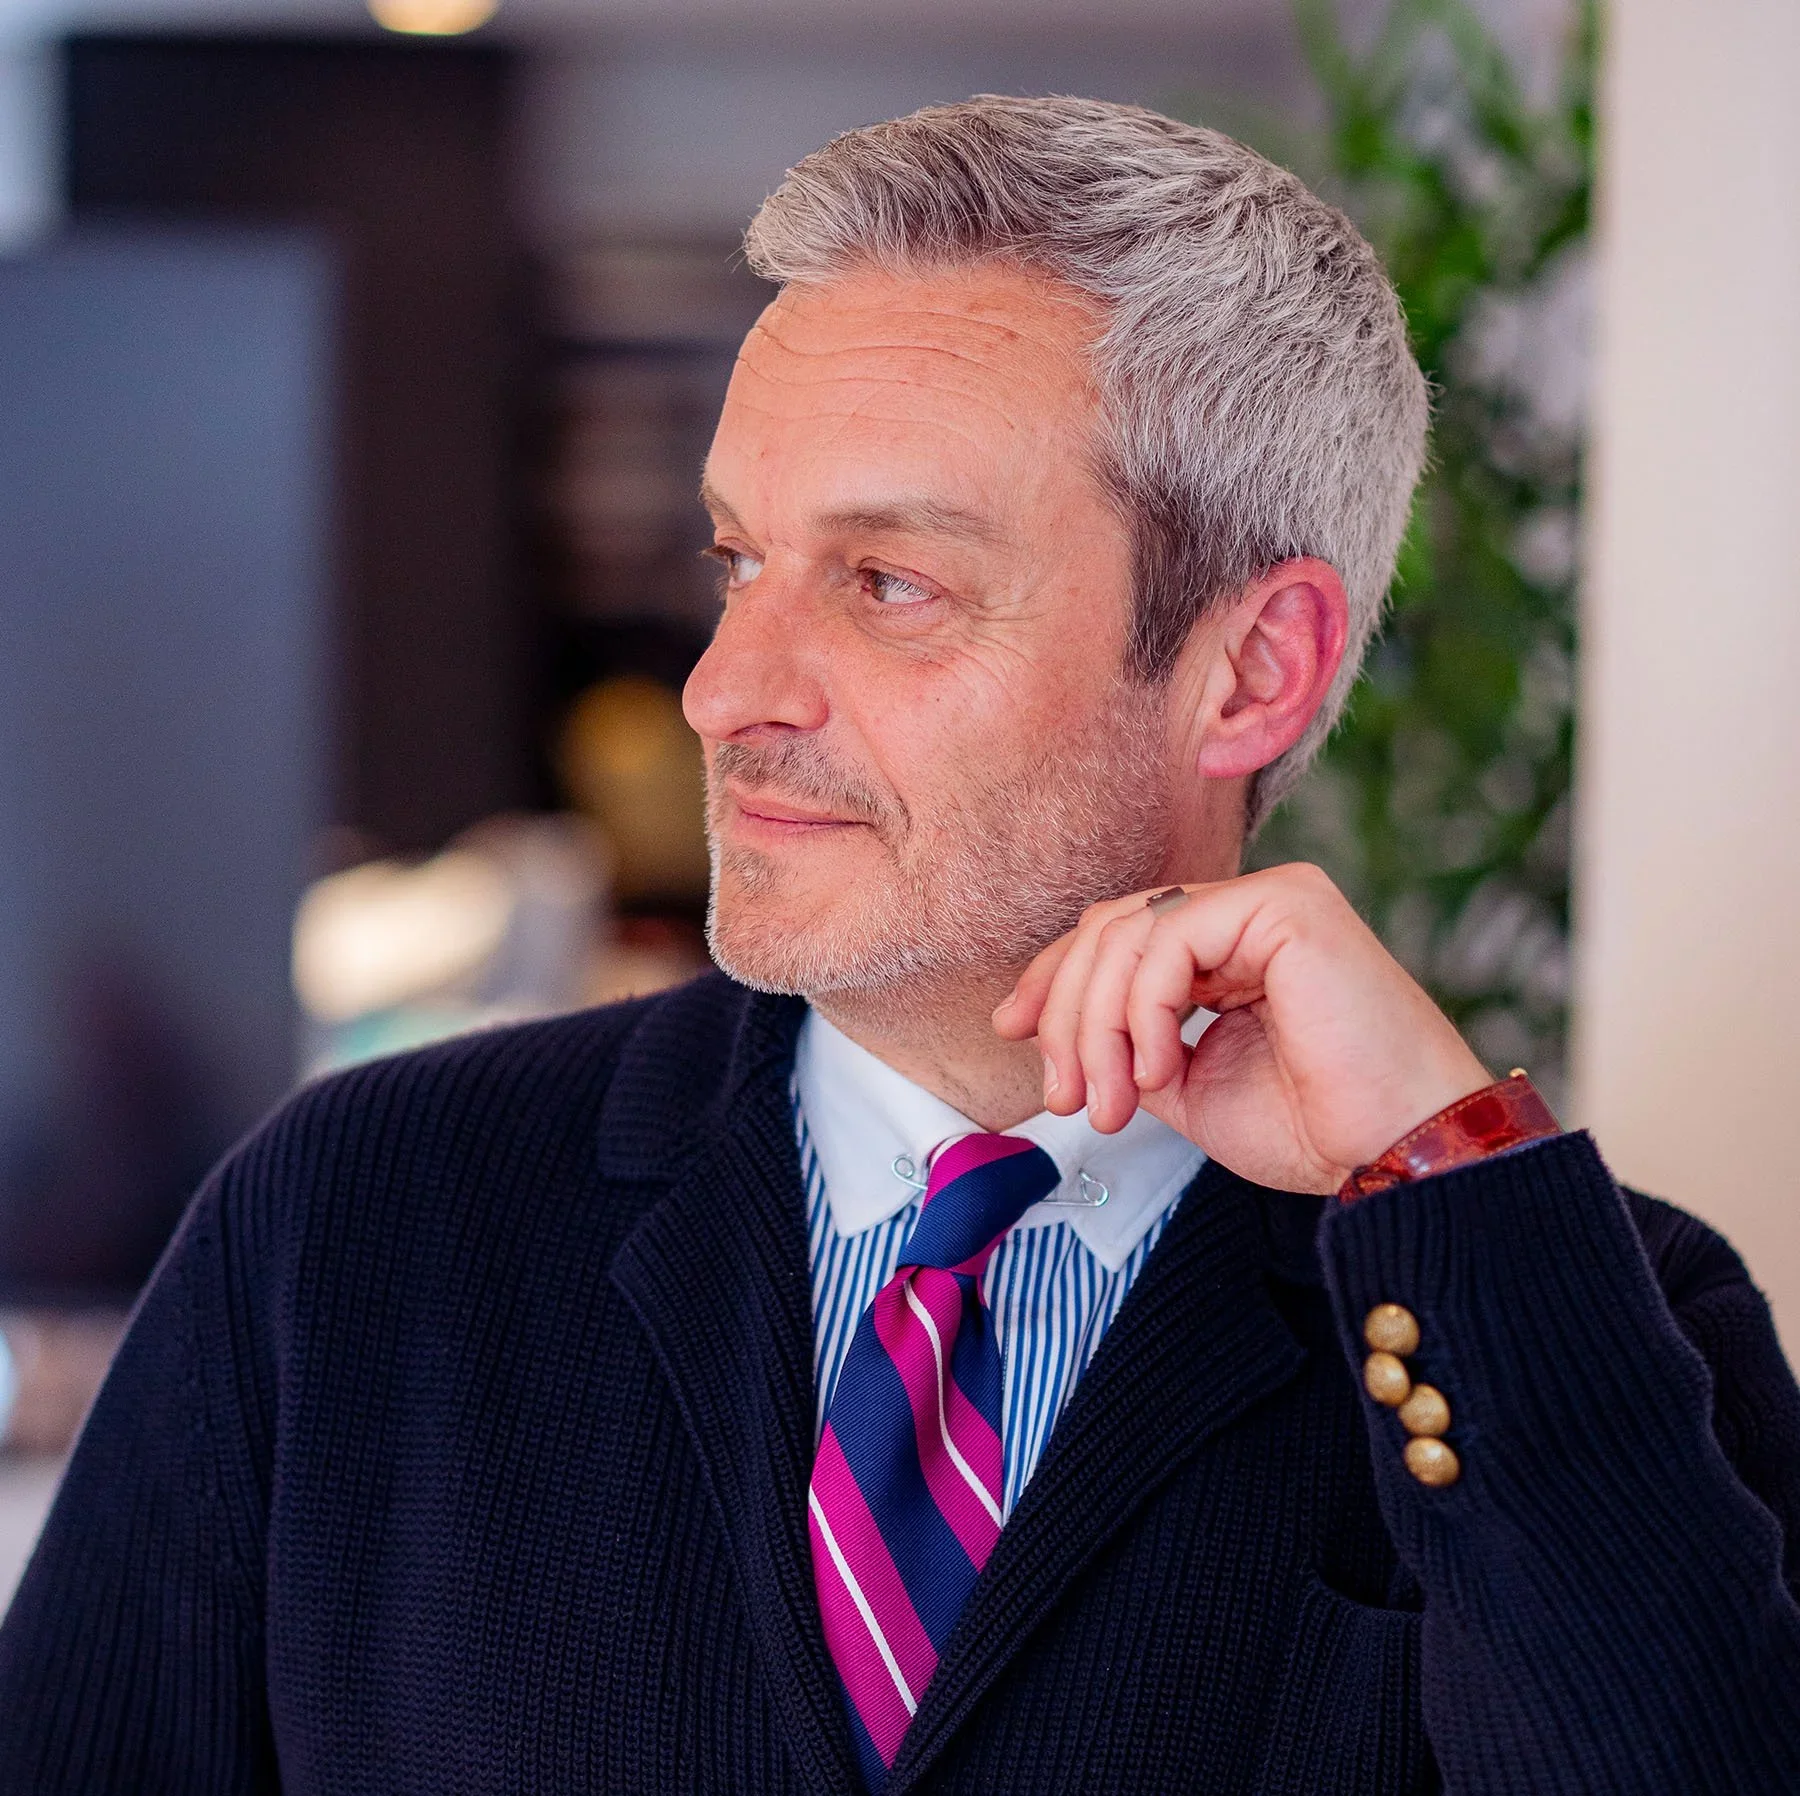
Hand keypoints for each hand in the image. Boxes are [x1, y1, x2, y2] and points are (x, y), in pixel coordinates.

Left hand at [991, 863, 1492, 1194]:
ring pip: (1127, 932)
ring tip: (1112, 1102)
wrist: (1401, 1155)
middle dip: (1065, 1015)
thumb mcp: (1191, 1087)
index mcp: (1232, 946)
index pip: (1118, 935)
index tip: (1009, 1031)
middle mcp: (1250, 910)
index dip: (1055, 979)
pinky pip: (1168, 941)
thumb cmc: (1317, 1127)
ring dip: (1097, 1026)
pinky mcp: (1286, 903)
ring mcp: (1270, 899)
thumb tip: (1063, 1034)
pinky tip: (1161, 1069)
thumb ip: (1133, 1044)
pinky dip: (1142, 1011)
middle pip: (1110, 928)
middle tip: (1065, 1096)